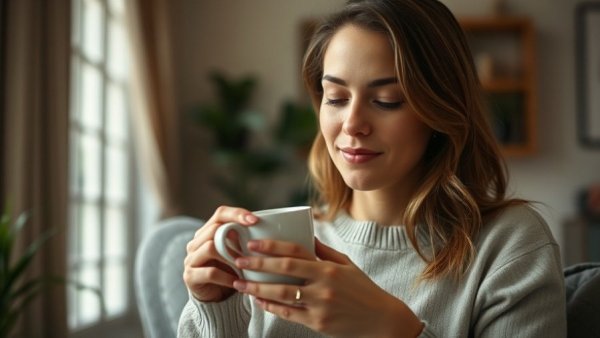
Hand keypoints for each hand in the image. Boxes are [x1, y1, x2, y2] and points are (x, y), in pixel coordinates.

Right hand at [183, 205, 257, 301]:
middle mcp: (196, 243)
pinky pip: (210, 272)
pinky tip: (238, 282)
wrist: (215, 298)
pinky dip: (227, 277)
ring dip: (231, 257)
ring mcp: (191, 259)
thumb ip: (244, 240)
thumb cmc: (230, 271)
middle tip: (251, 248)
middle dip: (235, 237)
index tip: (255, 220)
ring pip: (210, 248)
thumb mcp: (238, 254)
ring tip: (245, 265)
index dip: (237, 214)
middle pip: (214, 229)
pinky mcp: (190, 276)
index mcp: (207, 232)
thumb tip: (265, 228)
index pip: (220, 213)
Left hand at [231, 238, 423, 336]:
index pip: (294, 252)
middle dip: (256, 266)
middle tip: (237, 261)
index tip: (252, 244)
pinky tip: (259, 300)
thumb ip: (324, 252)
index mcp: (328, 268)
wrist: (381, 320)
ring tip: (240, 283)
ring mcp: (319, 306)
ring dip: (257, 288)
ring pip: (280, 295)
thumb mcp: (346, 265)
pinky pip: (288, 314)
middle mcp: (322, 286)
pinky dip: (271, 306)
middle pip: (282, 272)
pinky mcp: (317, 323)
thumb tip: (306, 235)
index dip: (271, 247)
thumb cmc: (363, 289)